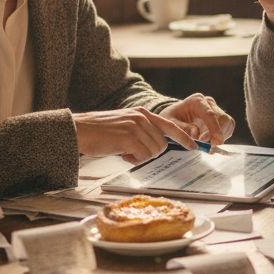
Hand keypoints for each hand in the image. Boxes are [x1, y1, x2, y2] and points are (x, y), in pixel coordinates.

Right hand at [72, 107, 193, 163]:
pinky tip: (121, 154)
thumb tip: (156, 146)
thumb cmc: (100, 131)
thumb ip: (142, 130)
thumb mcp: (125, 124)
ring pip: (154, 151)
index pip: (169, 126)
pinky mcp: (128, 137)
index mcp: (142, 113)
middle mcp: (141, 117)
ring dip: (141, 157)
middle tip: (133, 153)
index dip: (184, 138)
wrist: (79, 129)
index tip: (193, 146)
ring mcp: (136, 126)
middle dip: (152, 153)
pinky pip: (143, 156)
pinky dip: (134, 160)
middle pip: (163, 144)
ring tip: (124, 151)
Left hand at [160, 93, 235, 150]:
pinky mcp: (219, 118)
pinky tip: (212, 143)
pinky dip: (221, 137)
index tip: (213, 141)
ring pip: (227, 123)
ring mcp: (215, 109)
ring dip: (220, 136)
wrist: (173, 117)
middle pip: (222, 118)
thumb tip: (195, 133)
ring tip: (208, 147)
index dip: (213, 128)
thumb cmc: (171, 119)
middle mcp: (208, 102)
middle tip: (209, 147)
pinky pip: (227, 128)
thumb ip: (181, 129)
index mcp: (196, 100)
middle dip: (217, 134)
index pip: (210, 114)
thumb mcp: (170, 124)